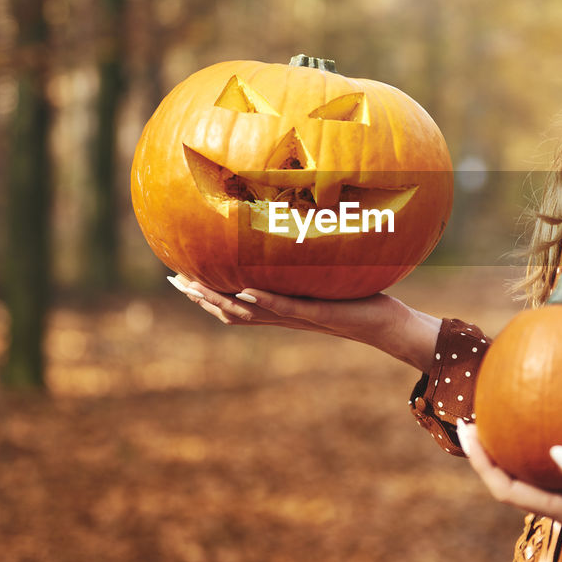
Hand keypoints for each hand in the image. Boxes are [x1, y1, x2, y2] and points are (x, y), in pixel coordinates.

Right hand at [166, 274, 441, 372]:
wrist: (386, 325)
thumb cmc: (358, 300)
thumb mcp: (326, 279)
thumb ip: (306, 266)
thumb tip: (296, 236)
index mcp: (281, 308)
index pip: (234, 304)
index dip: (205, 293)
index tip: (179, 277)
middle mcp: (283, 315)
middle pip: (231, 311)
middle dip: (201, 296)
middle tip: (175, 280)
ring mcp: (298, 316)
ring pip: (250, 312)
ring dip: (222, 299)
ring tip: (196, 286)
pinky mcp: (318, 313)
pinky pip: (287, 308)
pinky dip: (266, 300)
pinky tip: (247, 288)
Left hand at [455, 421, 561, 557]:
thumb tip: (556, 452)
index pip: (507, 490)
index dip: (483, 463)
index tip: (468, 429)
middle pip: (513, 478)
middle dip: (490, 449)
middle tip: (477, 410)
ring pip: (537, 466)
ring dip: (517, 440)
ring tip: (508, 401)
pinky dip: (554, 429)